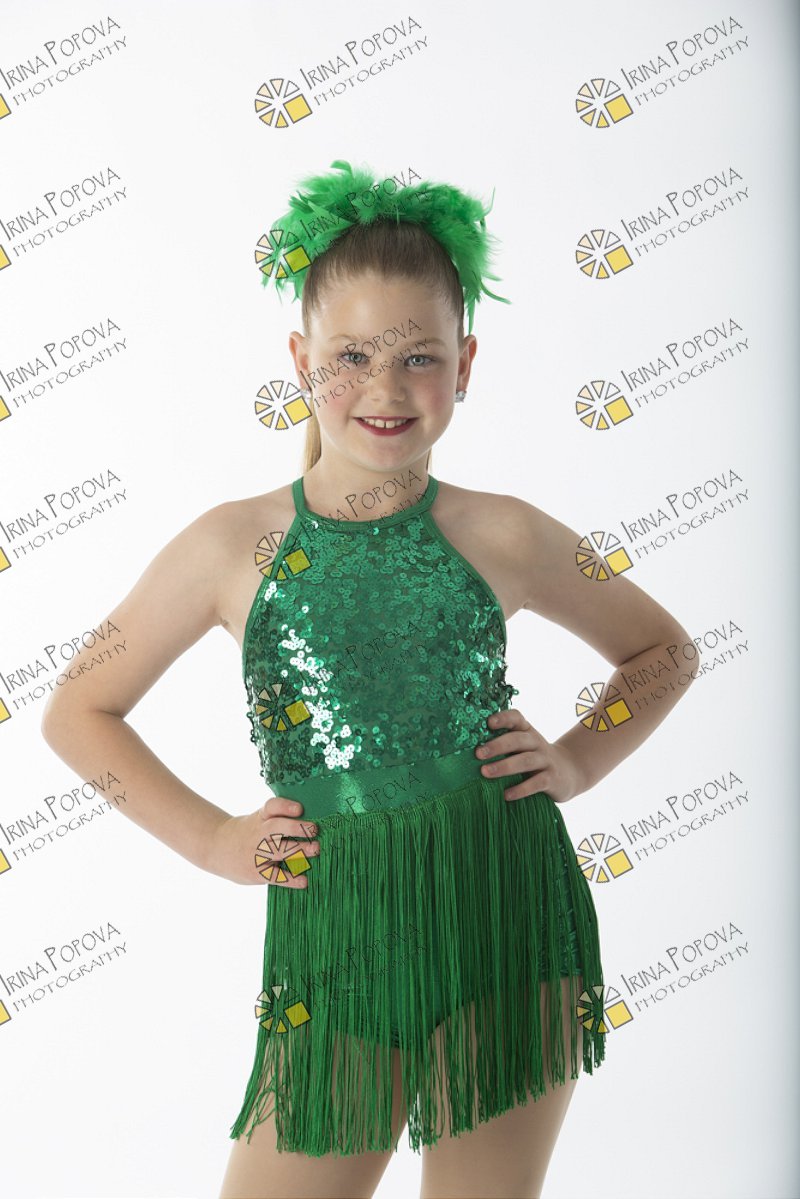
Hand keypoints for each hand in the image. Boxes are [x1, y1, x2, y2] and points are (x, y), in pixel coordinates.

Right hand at [205, 796, 319, 885]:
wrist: (217, 847)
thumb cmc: (248, 831)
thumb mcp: (259, 818)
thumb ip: (280, 817)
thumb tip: (313, 823)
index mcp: (261, 816)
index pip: (272, 807)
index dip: (286, 806)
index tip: (300, 808)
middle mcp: (258, 833)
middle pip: (277, 827)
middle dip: (297, 828)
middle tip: (314, 830)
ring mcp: (256, 853)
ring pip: (280, 851)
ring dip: (299, 851)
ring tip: (315, 850)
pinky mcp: (256, 873)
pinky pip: (276, 876)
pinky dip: (291, 879)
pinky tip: (304, 881)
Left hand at [474, 708, 583, 804]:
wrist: (570, 772)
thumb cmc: (535, 758)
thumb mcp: (523, 747)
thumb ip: (504, 745)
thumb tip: (470, 753)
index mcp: (527, 731)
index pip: (516, 718)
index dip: (503, 718)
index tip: (488, 723)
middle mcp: (537, 742)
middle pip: (518, 739)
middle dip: (497, 745)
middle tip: (478, 753)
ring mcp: (546, 760)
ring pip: (525, 760)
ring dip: (504, 766)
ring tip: (485, 772)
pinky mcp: (552, 779)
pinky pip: (536, 783)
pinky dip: (521, 789)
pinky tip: (506, 795)